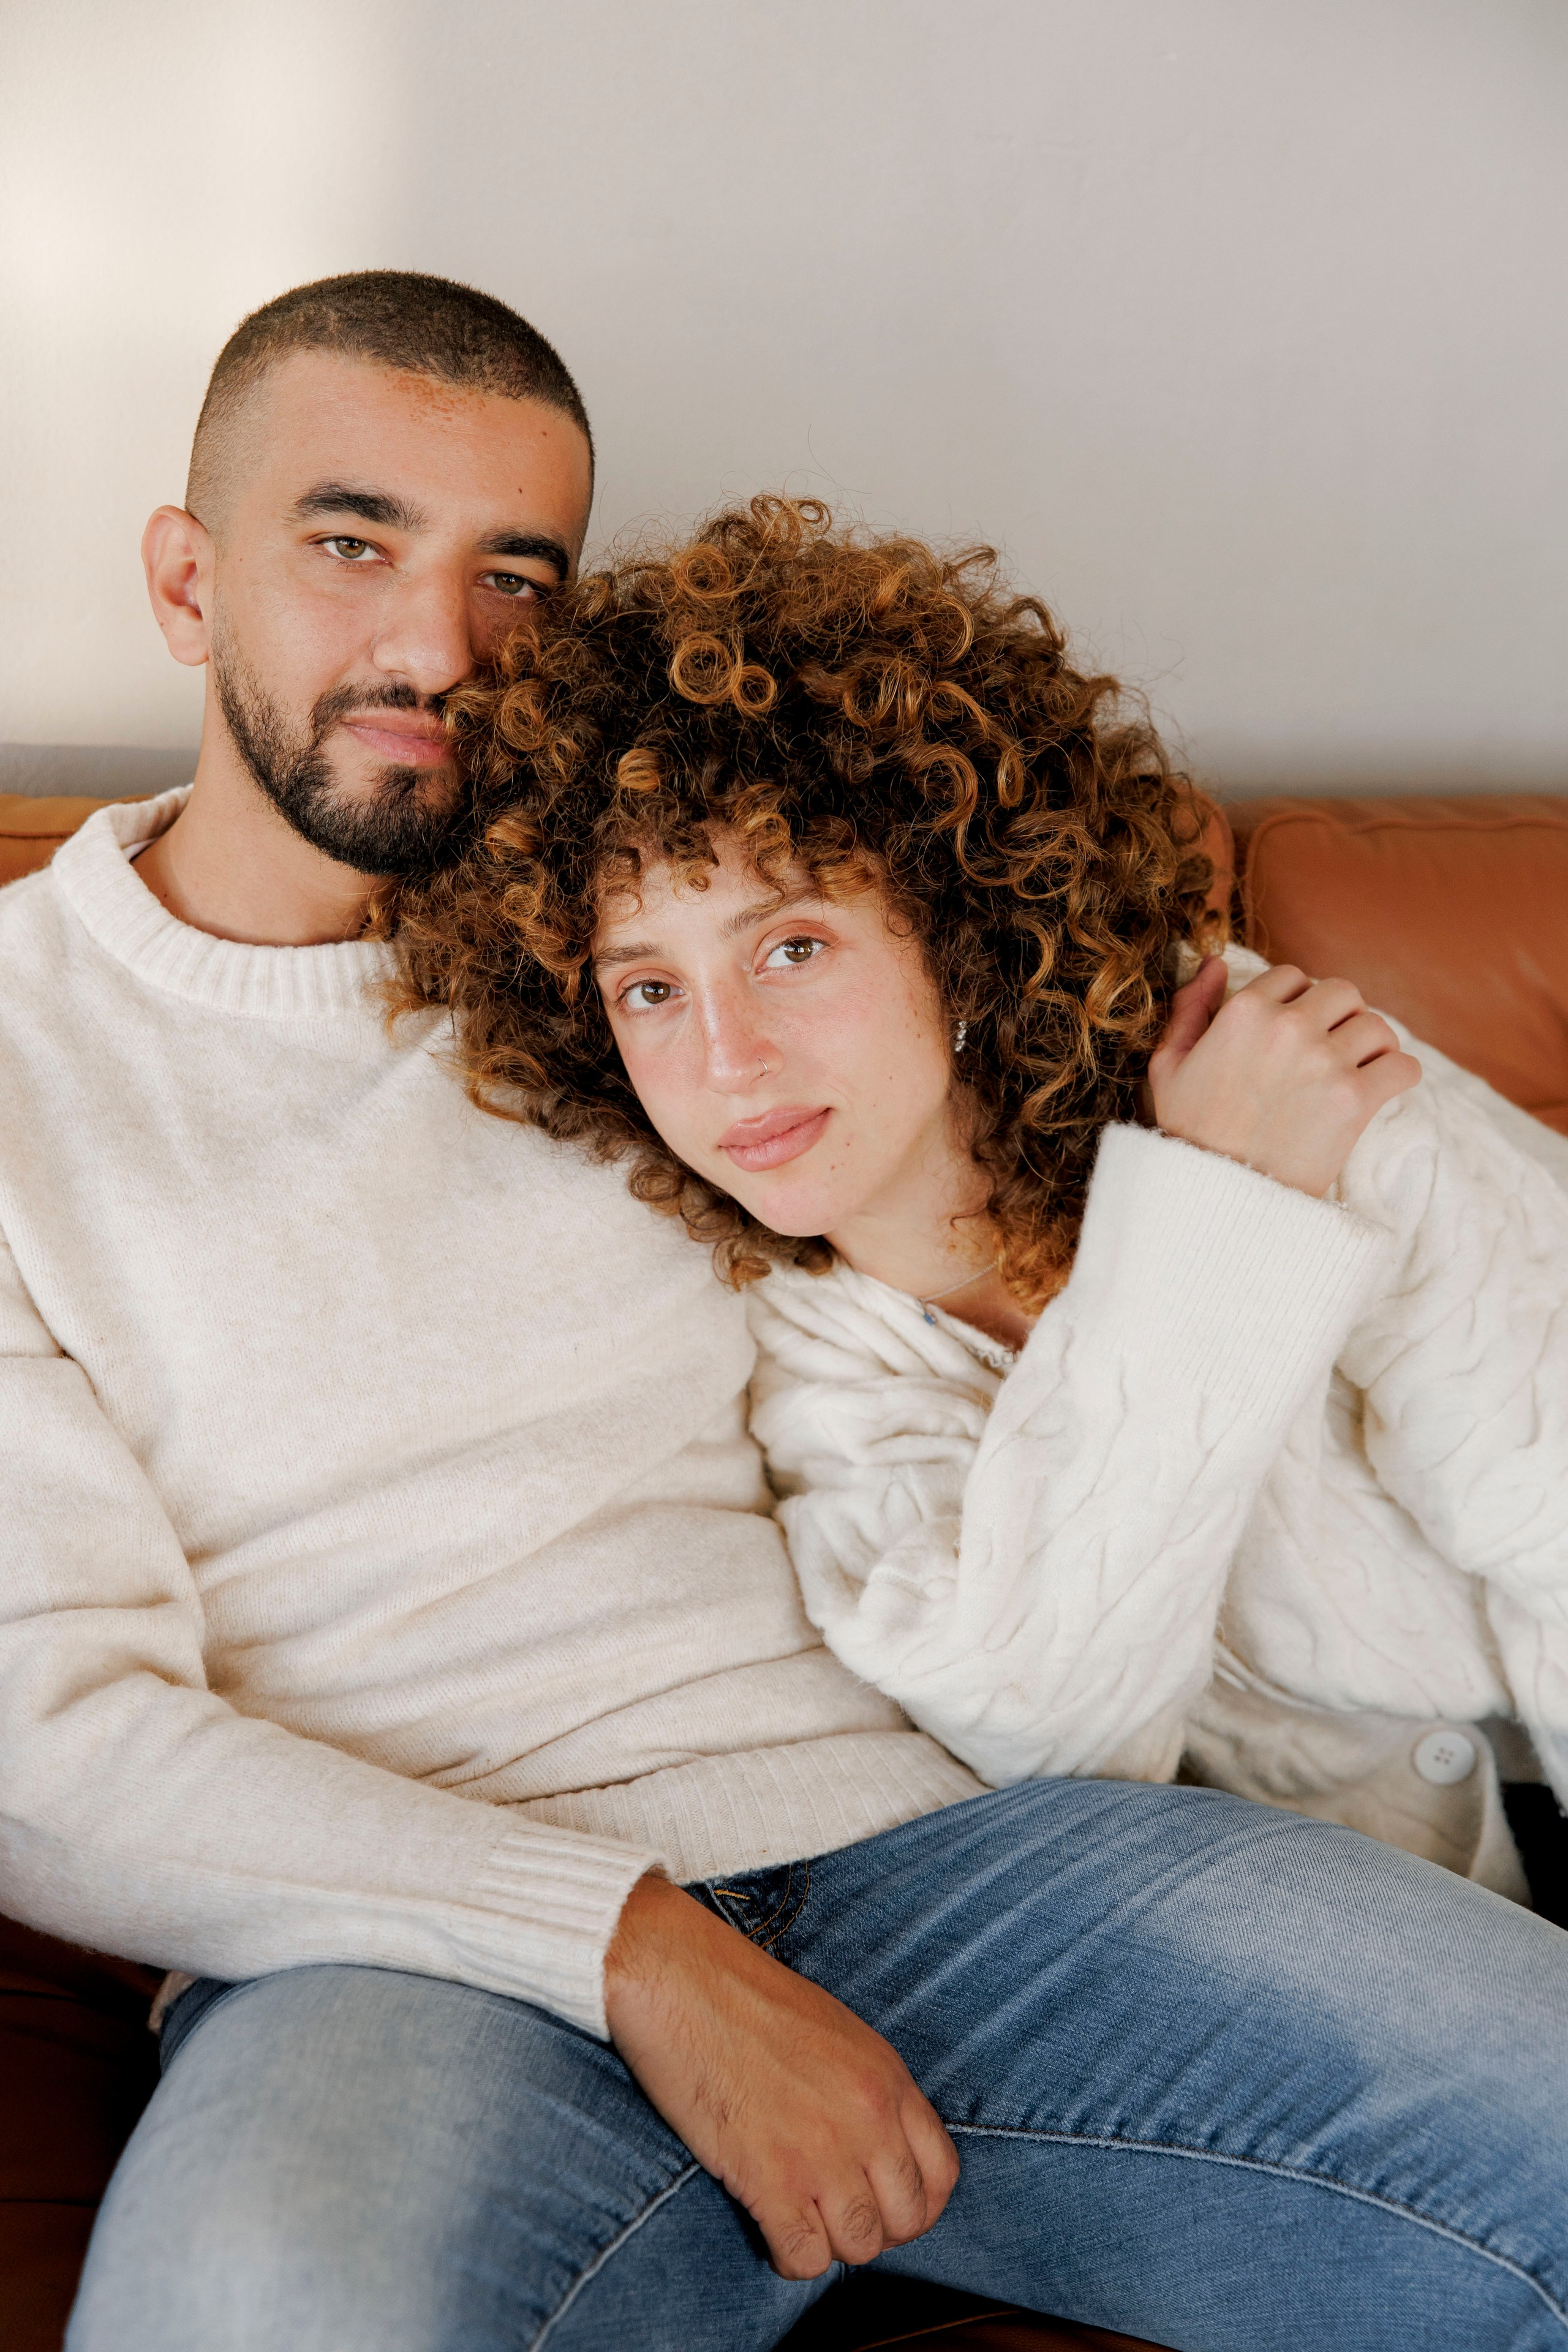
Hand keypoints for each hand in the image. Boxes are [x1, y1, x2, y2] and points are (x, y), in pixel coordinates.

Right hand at [603, 1873, 958, 2276]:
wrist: (682, 1980)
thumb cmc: (748, 1998)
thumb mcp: (837, 2032)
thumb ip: (868, 2090)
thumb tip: (875, 2150)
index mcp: (887, 2079)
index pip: (941, 2174)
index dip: (917, 2204)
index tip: (884, 2205)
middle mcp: (868, 2120)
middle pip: (907, 2220)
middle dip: (875, 2229)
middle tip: (835, 2214)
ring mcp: (823, 2153)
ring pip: (860, 2246)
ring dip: (831, 2243)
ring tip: (799, 2218)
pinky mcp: (771, 2178)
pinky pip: (805, 2258)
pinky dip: (790, 2257)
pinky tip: (770, 2230)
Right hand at [1148, 956, 1420, 1196]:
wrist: (1216, 1196)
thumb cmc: (1190, 1132)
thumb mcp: (1170, 1065)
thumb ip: (1190, 1008)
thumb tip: (1215, 962)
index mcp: (1244, 1010)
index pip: (1292, 976)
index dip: (1296, 1001)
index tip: (1296, 1029)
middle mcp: (1288, 1026)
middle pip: (1343, 992)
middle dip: (1340, 1016)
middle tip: (1331, 1049)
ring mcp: (1325, 1061)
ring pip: (1377, 1025)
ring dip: (1372, 1045)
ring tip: (1357, 1069)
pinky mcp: (1354, 1099)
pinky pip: (1403, 1066)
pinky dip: (1399, 1075)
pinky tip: (1381, 1089)